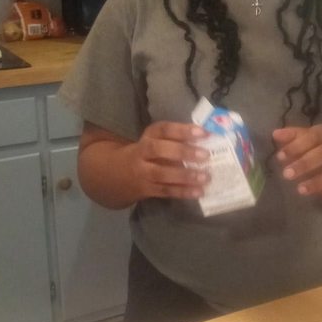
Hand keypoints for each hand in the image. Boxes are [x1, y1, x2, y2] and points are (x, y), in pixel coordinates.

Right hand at [78, 121, 209, 206]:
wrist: (114, 175)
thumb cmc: (145, 154)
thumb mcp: (154, 142)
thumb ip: (175, 140)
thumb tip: (208, 139)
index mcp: (147, 137)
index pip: (163, 129)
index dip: (182, 130)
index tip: (202, 131)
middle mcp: (142, 153)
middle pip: (158, 150)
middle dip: (183, 152)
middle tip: (205, 155)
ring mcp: (142, 173)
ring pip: (162, 174)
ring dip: (185, 176)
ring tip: (205, 177)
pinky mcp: (146, 189)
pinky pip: (165, 191)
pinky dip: (182, 192)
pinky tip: (198, 192)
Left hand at [272, 124, 321, 199]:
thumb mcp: (316, 135)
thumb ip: (295, 135)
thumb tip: (275, 134)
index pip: (314, 137)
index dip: (297, 146)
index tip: (280, 157)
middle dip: (306, 164)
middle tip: (287, 175)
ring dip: (319, 182)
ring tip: (300, 190)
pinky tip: (320, 195)